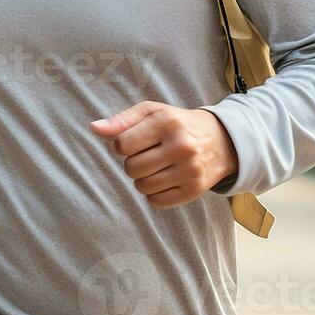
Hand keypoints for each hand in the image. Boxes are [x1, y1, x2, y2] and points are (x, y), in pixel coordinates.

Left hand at [89, 101, 238, 208]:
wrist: (220, 140)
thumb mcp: (151, 112)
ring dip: (142, 179)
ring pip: (142, 186)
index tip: (131, 142)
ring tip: (155, 166)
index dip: (120, 145)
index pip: (122, 144)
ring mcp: (189, 170)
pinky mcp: (194, 190)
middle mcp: (181, 146)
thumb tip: (94, 128)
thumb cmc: (176, 123)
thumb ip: (121, 120)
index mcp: (166, 122)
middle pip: (132, 168)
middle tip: (146, 155)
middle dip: (132, 163)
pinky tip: (164, 179)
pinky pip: (157, 202)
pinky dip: (154, 194)